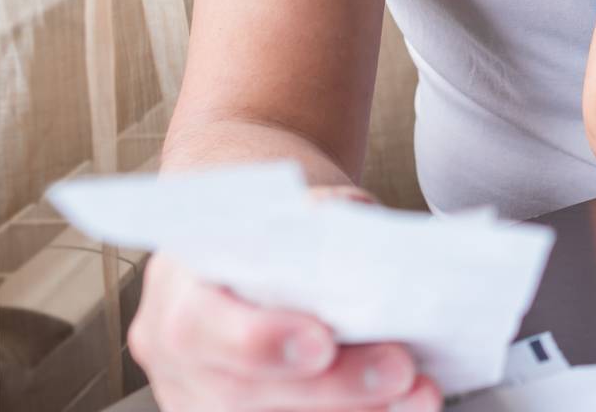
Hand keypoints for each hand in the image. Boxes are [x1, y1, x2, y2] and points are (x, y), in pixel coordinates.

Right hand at [127, 188, 440, 411]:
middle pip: (241, 392)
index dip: (260, 341)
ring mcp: (202, 400)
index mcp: (176, 291)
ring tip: (420, 392)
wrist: (260, 245)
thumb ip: (324, 223)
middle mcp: (180, 360)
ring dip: (352, 411)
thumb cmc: (278, 224)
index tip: (323, 342)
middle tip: (400, 369)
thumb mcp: (295, 204)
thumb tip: (371, 248)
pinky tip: (406, 403)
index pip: (200, 326)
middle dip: (330, 387)